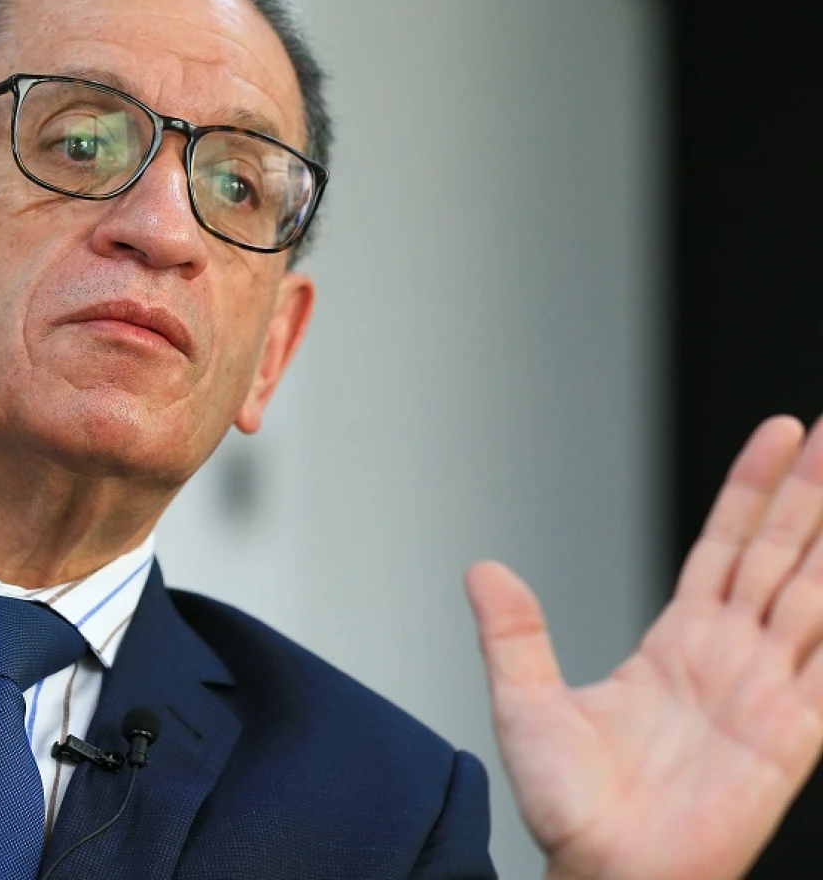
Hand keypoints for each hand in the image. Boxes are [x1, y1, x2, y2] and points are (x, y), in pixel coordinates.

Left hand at [467, 416, 822, 879]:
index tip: (779, 434)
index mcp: (679, 642)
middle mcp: (732, 657)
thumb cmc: (570, 806)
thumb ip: (512, 634)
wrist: (602, 874)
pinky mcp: (790, 737)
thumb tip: (481, 569)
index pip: (726, 546)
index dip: (752, 490)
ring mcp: (767, 692)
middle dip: (810, 491)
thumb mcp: (526, 702)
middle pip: (780, 555)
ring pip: (815, 595)